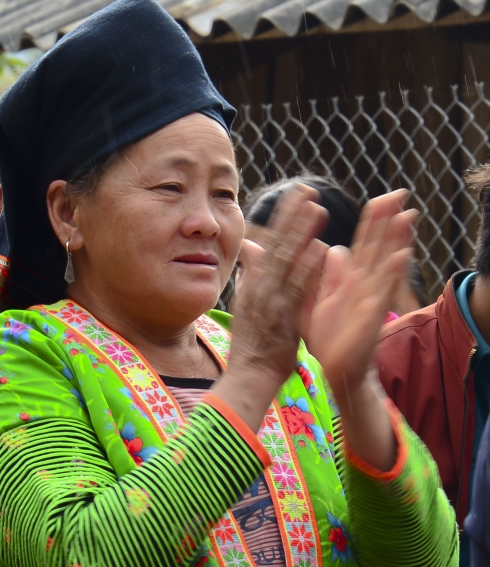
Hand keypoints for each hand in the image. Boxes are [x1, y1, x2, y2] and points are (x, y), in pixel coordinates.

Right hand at [215, 184, 327, 432]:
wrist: (249, 376)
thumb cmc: (253, 344)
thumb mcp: (247, 303)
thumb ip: (251, 275)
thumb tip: (250, 250)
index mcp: (255, 283)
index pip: (271, 243)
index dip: (285, 218)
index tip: (298, 195)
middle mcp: (260, 288)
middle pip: (278, 245)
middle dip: (293, 217)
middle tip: (307, 190)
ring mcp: (270, 301)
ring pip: (288, 262)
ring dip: (302, 235)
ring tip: (317, 209)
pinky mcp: (282, 316)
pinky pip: (297, 289)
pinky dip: (307, 269)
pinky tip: (319, 250)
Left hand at [304, 190, 416, 398]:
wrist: (331, 367)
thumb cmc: (327, 334)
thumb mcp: (318, 297)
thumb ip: (324, 272)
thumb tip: (330, 246)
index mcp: (351, 279)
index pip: (364, 243)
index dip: (372, 222)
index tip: (381, 197)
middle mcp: (365, 284)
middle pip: (378, 246)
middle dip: (388, 221)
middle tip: (400, 193)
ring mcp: (371, 298)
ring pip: (386, 263)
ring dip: (397, 240)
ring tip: (407, 215)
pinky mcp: (371, 315)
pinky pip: (383, 290)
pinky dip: (391, 273)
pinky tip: (400, 255)